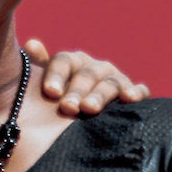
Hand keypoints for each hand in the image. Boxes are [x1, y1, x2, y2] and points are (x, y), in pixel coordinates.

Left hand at [25, 39, 150, 116]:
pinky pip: (140, 91)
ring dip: (99, 95)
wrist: (78, 127)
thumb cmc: (58, 105)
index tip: (50, 93)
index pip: (64, 61)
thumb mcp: (46, 88)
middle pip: (87, 74)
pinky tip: (128, 98)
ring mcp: (115, 79)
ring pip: (109, 83)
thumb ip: (38, 67)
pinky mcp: (133, 94)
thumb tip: (31, 44)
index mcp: (73, 62)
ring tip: (88, 108)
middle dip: (76, 91)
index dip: (56, 75)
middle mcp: (95, 67)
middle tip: (67, 107)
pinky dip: (136, 92)